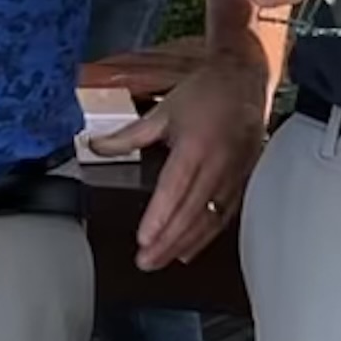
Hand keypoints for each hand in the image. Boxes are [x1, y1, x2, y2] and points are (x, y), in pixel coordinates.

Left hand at [96, 39, 273, 270]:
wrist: (245, 79)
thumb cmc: (205, 92)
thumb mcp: (163, 111)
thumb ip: (128, 136)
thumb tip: (95, 146)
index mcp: (195, 145)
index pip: (175, 189)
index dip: (159, 217)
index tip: (144, 239)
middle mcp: (217, 164)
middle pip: (191, 212)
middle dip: (168, 241)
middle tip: (146, 261)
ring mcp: (233, 174)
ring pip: (209, 219)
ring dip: (185, 244)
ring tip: (163, 261)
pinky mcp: (243, 180)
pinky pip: (224, 215)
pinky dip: (206, 236)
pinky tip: (190, 250)